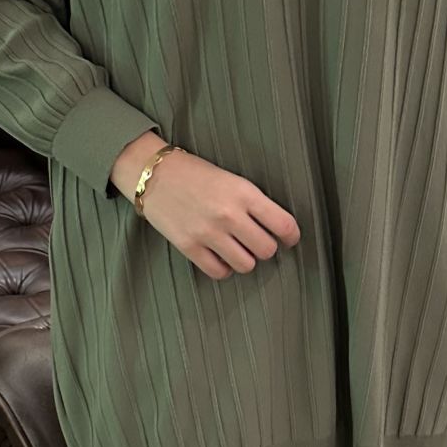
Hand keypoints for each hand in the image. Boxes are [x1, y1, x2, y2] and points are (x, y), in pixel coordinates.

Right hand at [111, 134, 300, 279]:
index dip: (292, 236)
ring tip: (237, 248)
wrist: (154, 174)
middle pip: (267, 249)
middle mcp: (229, 215)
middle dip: (265, 247)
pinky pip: (219, 272)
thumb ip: (254, 203)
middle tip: (256, 240)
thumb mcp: (232, 179)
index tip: (289, 239)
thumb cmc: (195, 174)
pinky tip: (220, 255)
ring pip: (247, 265)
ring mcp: (208, 233)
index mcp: (244, 193)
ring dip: (245, 259)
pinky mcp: (190, 247)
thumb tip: (277, 229)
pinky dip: (224, 268)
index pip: (283, 224)